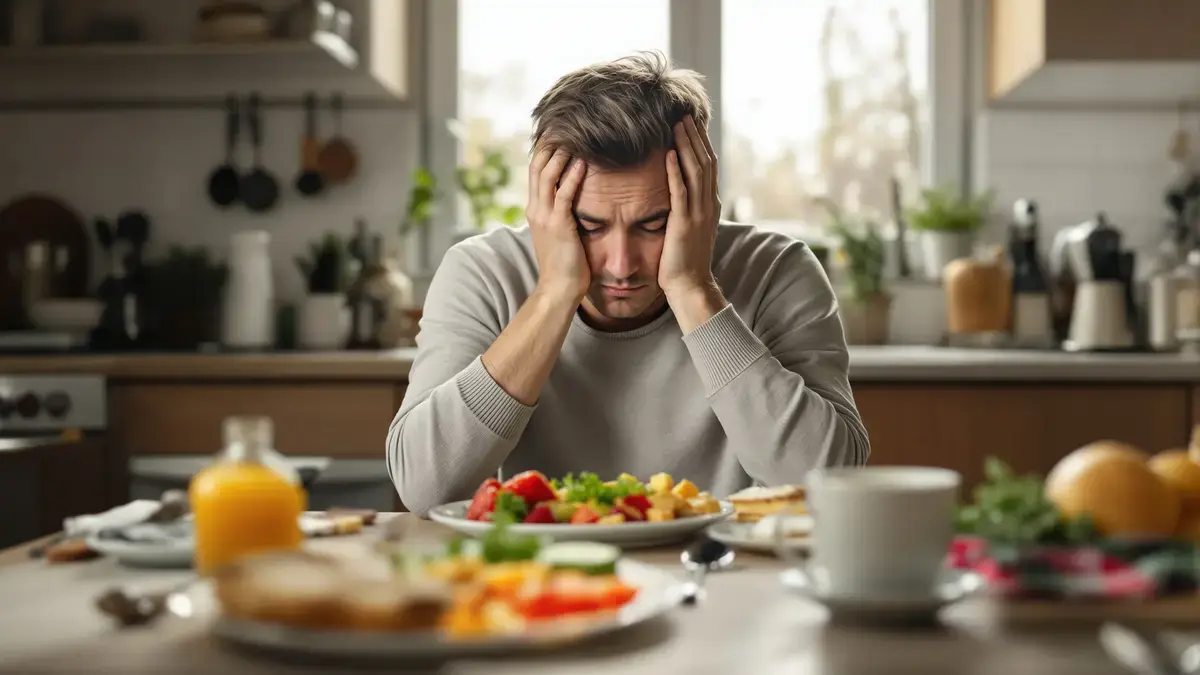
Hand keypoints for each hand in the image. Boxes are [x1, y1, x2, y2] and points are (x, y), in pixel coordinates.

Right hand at [526, 146, 588, 304]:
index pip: (536, 170)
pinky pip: (564, 194)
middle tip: (567, 125)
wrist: (559, 289)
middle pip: (537, 165)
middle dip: (550, 143)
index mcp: (535, 209)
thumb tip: (576, 198)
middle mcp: (535, 209)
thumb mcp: (560, 233)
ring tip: (575, 136)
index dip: (546, 149)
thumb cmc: (566, 264)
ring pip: (547, 174)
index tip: (560, 132)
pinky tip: (584, 162)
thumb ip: (563, 213)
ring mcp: (544, 216)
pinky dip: (572, 176)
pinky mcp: (558, 225)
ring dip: (561, 153)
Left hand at [660, 115, 720, 298]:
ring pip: (695, 171)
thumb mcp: (690, 226)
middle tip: (684, 113)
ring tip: (677, 124)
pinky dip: (675, 172)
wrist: (690, 286)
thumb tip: (679, 189)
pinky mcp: (683, 224)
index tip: (691, 121)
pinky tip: (669, 154)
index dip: (700, 142)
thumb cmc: (684, 259)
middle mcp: (708, 205)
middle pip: (705, 161)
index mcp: (710, 204)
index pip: (708, 165)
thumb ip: (688, 206)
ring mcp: (698, 214)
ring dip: (686, 146)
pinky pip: (680, 192)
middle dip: (695, 136)